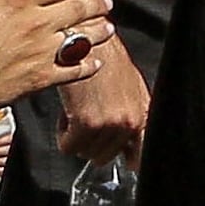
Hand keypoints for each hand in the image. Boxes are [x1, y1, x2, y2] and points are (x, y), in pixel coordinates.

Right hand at [0, 0, 106, 120]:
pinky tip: (94, 63)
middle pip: (77, 9)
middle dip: (95, 3)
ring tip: (107, 27)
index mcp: (17, 0)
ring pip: (82, 38)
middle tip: (106, 1)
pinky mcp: (38, 78)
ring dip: (98, 31)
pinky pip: (72, 71)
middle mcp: (35, 24)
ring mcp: (40, 52)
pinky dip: (87, 66)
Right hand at [48, 30, 147, 169]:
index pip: (140, 156)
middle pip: (104, 157)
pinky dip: (63, 133)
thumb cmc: (107, 60)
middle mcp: (130, 122)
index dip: (129, 161)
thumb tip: (125, 142)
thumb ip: (129, 116)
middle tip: (86, 121)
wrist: (91, 42)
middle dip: (91, 144)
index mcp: (142, 115)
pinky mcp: (87, 122)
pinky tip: (69, 112)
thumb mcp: (130, 90)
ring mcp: (110, 124)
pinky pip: (68, 146)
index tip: (123, 163)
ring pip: (84, 152)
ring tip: (78, 111)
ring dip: (75, 136)